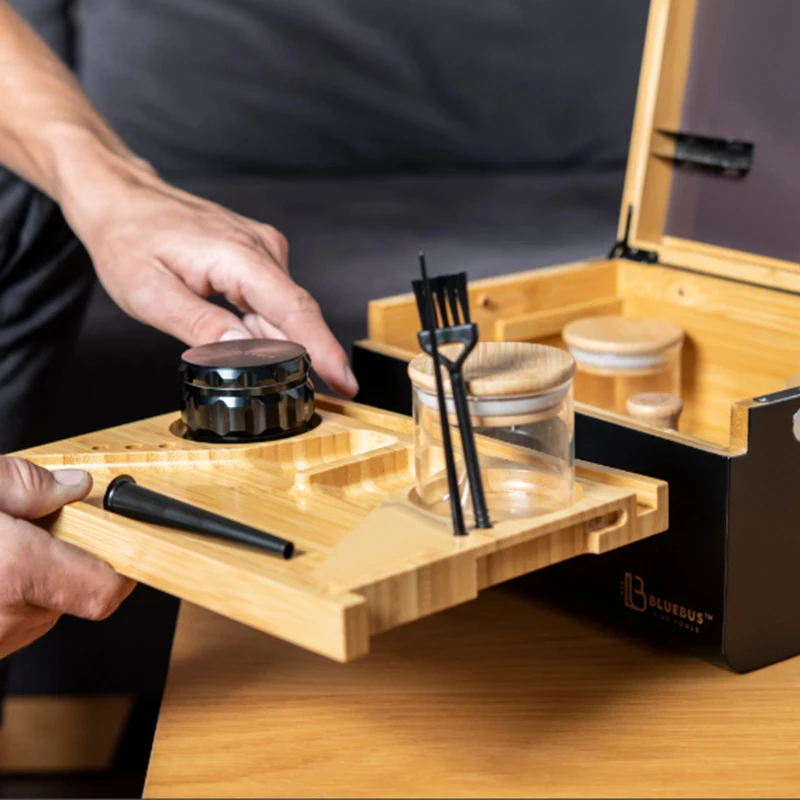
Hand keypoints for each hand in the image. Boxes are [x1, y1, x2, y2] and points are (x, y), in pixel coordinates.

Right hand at [0, 457, 133, 658]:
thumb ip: (25, 484)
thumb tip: (75, 486)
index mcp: (16, 572)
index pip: (106, 589)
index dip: (124, 566)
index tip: (127, 544)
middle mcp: (9, 617)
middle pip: (77, 592)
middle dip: (68, 560)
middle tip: (38, 532)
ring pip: (46, 608)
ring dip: (38, 580)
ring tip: (4, 549)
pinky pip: (15, 621)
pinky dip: (11, 597)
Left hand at [60, 151, 358, 396]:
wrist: (120, 198)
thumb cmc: (128, 239)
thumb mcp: (149, 293)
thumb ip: (199, 325)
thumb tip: (243, 353)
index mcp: (239, 256)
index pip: (295, 311)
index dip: (324, 351)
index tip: (347, 382)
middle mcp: (261, 248)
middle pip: (297, 315)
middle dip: (311, 359)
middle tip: (313, 399)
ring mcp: (262, 250)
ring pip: (285, 311)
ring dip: (284, 346)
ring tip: (271, 375)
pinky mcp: (256, 256)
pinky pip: (273, 300)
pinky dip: (270, 328)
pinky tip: (258, 348)